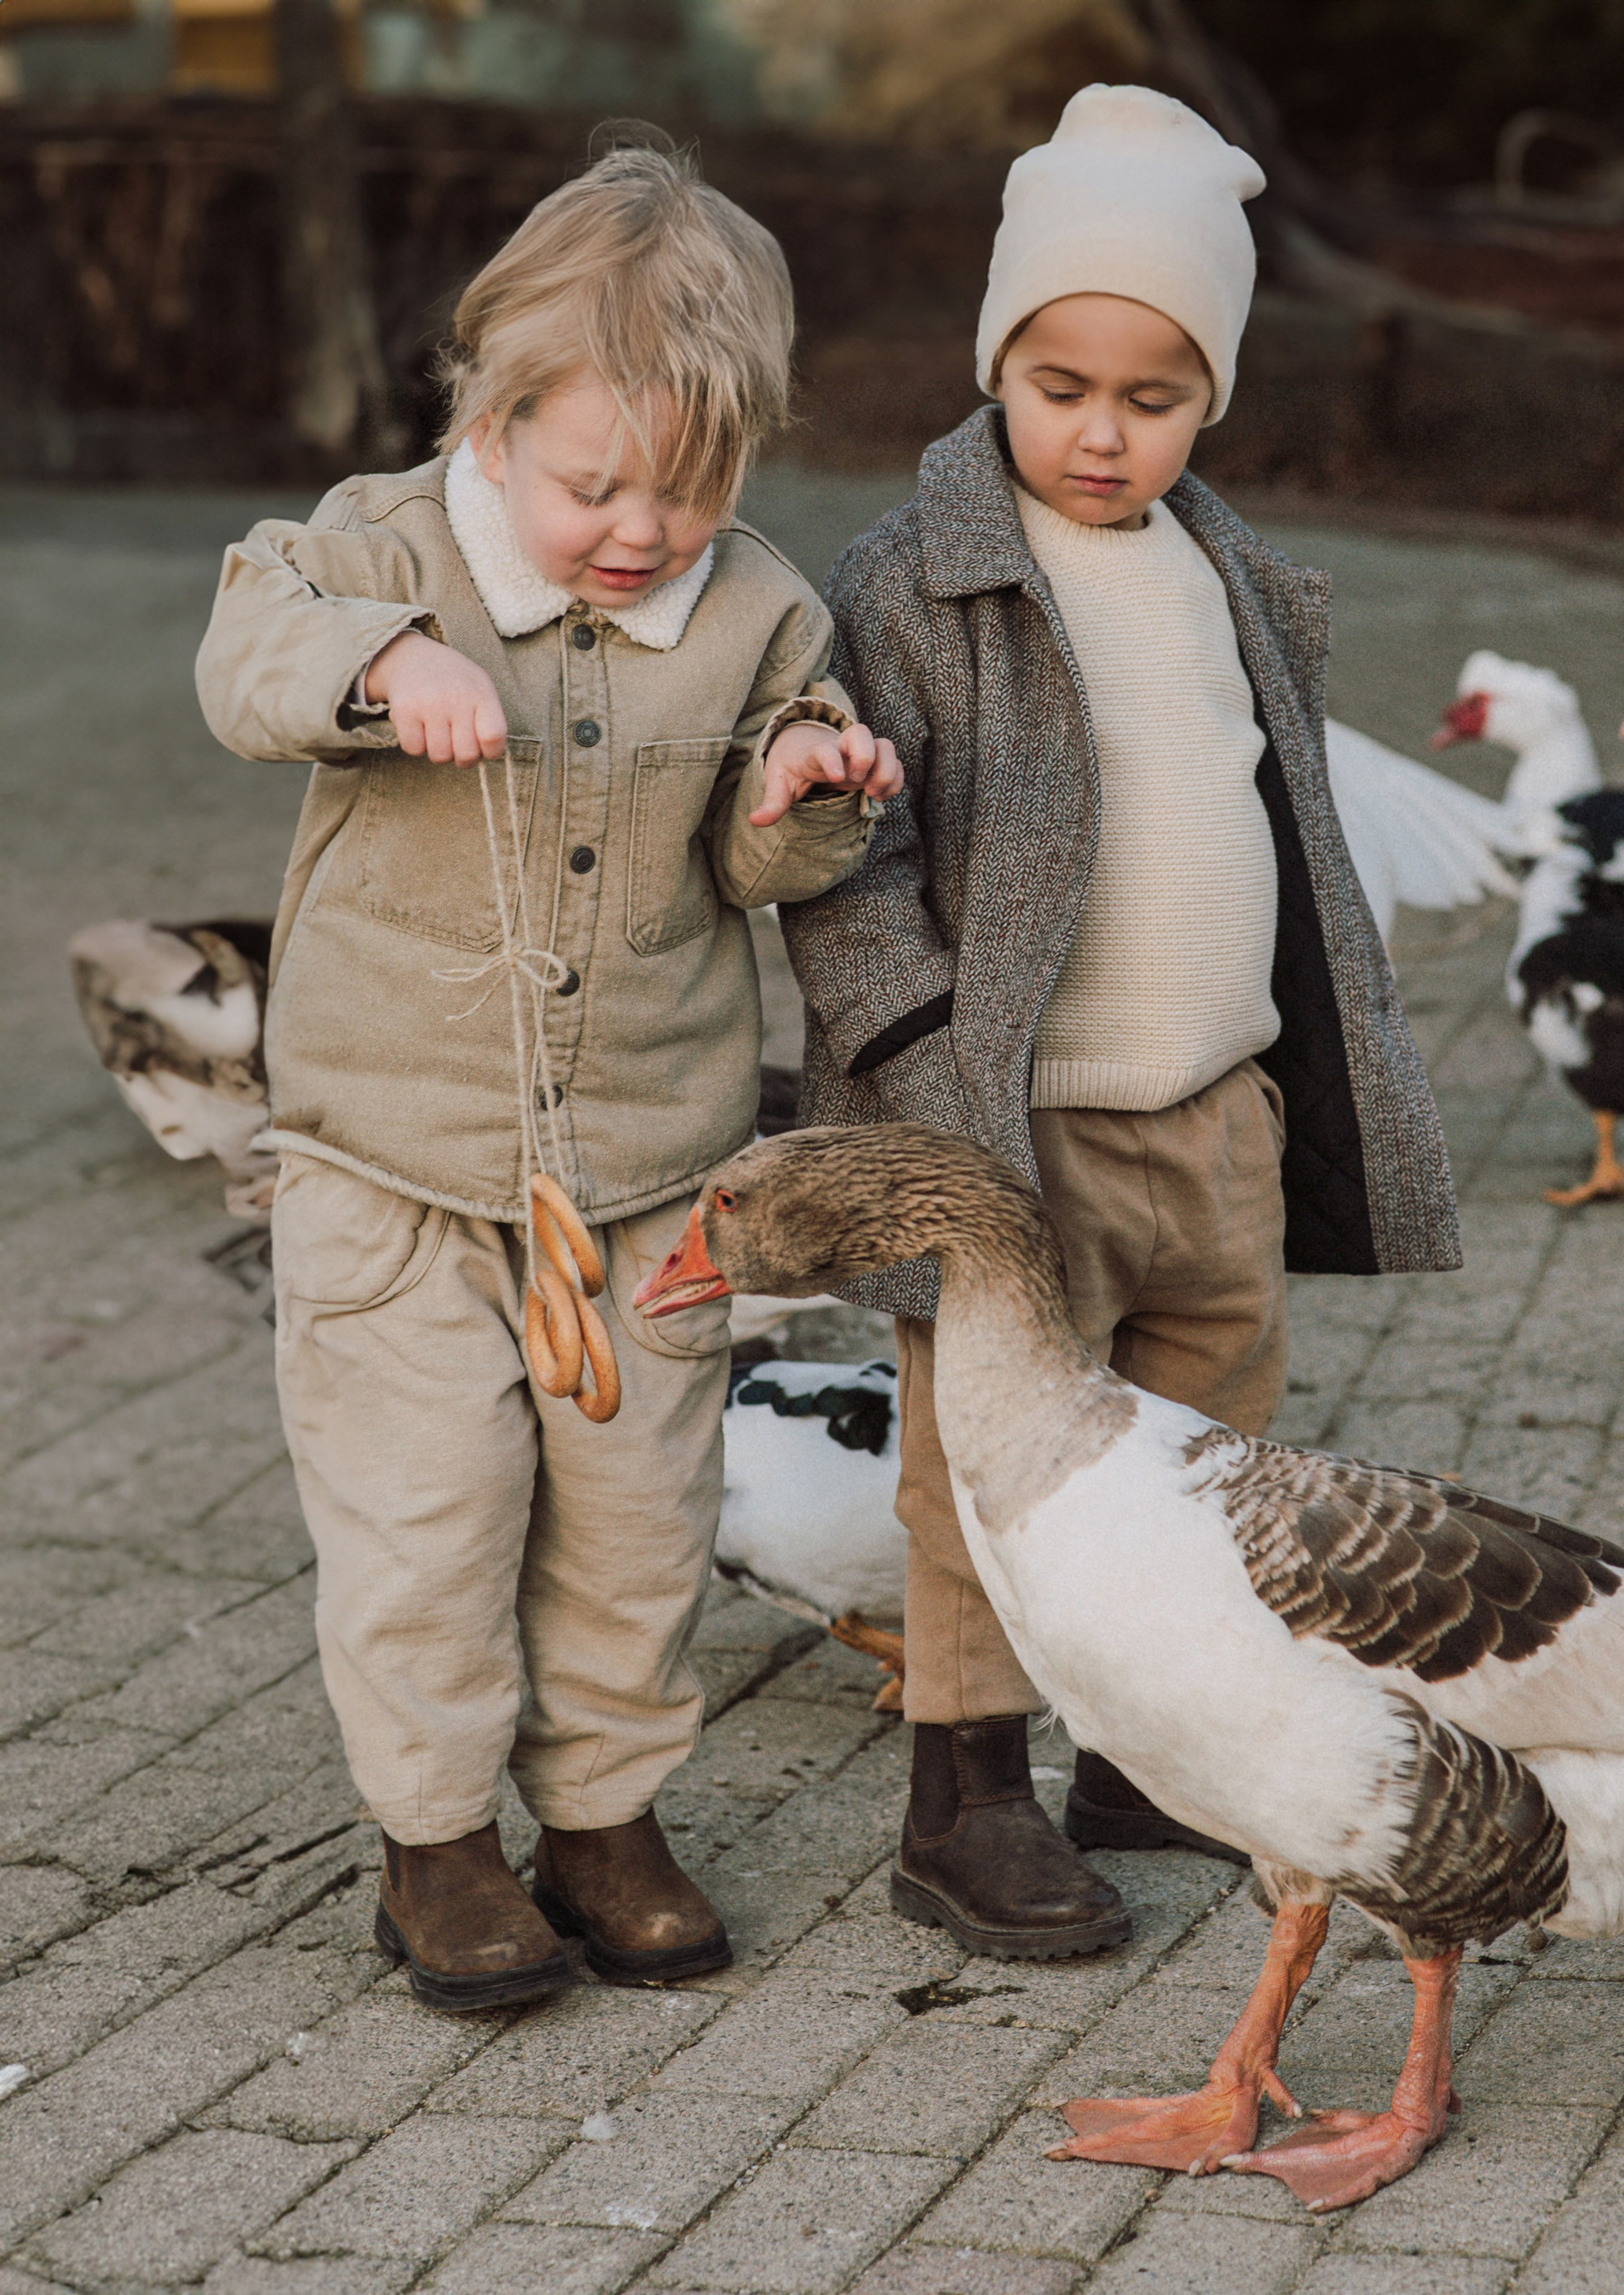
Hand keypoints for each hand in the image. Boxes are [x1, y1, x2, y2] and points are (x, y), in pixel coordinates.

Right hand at [364, 631, 506, 765]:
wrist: (413, 657)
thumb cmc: (454, 682)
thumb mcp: (480, 689)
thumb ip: (490, 721)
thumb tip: (487, 755)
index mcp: (481, 693)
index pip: (493, 737)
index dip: (491, 752)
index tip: (483, 746)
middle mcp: (456, 698)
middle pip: (466, 754)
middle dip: (464, 758)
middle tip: (458, 743)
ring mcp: (429, 704)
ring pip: (440, 756)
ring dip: (439, 752)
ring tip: (439, 733)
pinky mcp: (403, 711)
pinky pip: (414, 749)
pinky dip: (417, 745)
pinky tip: (420, 729)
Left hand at [750, 719, 903, 827]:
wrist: (806, 748)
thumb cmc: (792, 766)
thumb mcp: (779, 782)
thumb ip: (772, 803)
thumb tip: (755, 821)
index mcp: (814, 751)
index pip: (824, 748)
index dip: (832, 758)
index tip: (838, 776)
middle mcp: (841, 747)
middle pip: (862, 733)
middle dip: (865, 755)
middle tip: (857, 780)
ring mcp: (861, 753)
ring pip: (886, 746)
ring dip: (886, 770)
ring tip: (872, 792)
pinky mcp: (875, 763)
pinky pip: (896, 765)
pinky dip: (895, 781)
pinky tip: (880, 796)